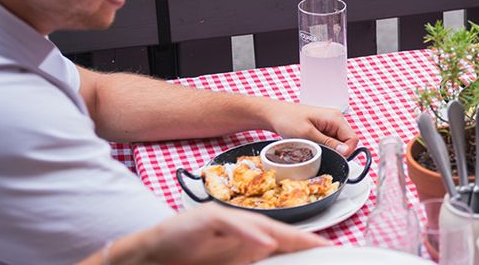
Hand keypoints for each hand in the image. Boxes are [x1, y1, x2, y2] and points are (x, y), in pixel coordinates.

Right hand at [129, 204, 327, 264]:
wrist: (150, 254)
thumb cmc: (188, 257)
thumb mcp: (228, 261)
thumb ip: (250, 257)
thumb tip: (274, 253)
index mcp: (248, 236)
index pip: (282, 239)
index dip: (305, 243)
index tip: (328, 249)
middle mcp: (241, 224)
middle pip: (278, 230)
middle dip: (303, 238)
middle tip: (326, 246)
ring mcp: (225, 218)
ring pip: (260, 225)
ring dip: (283, 235)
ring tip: (307, 243)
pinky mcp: (208, 218)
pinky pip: (234, 226)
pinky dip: (250, 235)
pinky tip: (265, 243)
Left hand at [265, 100, 358, 155]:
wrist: (275, 114)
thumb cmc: (288, 119)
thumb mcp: (307, 134)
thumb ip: (328, 143)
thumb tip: (345, 151)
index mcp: (335, 118)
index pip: (353, 139)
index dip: (347, 151)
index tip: (334, 157)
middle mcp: (335, 120)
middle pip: (347, 142)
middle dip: (336, 151)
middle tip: (320, 152)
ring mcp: (330, 125)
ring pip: (338, 143)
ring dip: (329, 149)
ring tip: (313, 147)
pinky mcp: (324, 129)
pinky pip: (330, 142)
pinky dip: (323, 147)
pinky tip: (312, 146)